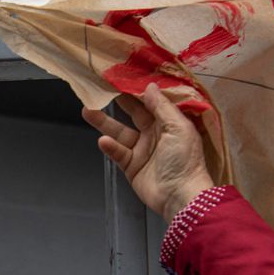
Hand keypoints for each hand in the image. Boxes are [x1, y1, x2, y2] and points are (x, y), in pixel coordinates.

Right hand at [81, 83, 213, 221]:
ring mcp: (142, 150)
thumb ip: (162, 107)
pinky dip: (110, 147)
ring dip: (104, 122)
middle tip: (101, 89)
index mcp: (170, 123)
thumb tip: (150, 87)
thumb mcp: (178, 127)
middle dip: (118, 102)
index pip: (152, 102)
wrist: (180, 196)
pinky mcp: (132, 166)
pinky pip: (118, 152)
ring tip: (88, 110)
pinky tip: (103, 141)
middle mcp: (155, 134)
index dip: (138, 90)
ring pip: (120, 132)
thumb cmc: (185, 161)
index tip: (123, 78)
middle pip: (133, 114)